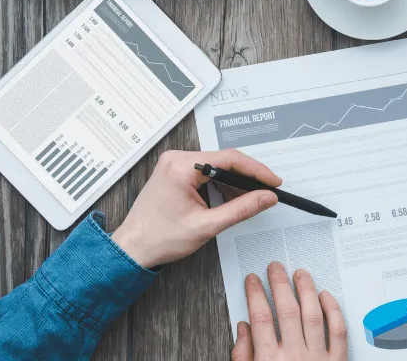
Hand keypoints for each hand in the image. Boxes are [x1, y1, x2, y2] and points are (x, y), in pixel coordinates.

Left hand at [111, 150, 279, 267]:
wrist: (132, 248)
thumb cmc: (160, 238)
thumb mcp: (207, 226)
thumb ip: (241, 209)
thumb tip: (266, 197)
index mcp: (182, 167)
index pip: (229, 159)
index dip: (256, 170)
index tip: (273, 182)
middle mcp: (176, 159)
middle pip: (224, 160)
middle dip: (246, 177)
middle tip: (266, 193)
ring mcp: (174, 164)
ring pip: (216, 166)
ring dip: (233, 182)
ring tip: (248, 200)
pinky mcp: (174, 171)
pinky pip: (205, 172)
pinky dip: (220, 184)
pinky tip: (229, 198)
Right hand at [232, 263, 347, 360]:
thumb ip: (243, 356)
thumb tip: (243, 328)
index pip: (260, 317)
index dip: (255, 294)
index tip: (253, 280)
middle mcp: (293, 358)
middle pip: (286, 311)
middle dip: (279, 284)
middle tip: (275, 267)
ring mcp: (317, 359)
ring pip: (313, 315)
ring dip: (306, 290)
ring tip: (300, 273)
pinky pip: (339, 331)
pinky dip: (333, 311)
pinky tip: (325, 295)